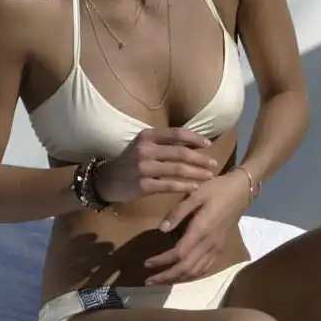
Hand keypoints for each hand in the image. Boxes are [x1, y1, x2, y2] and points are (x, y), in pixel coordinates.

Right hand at [93, 128, 218, 205]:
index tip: (208, 145)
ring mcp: (144, 168)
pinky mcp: (143, 185)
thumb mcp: (144, 145)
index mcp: (147, 136)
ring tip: (209, 176)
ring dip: (196, 173)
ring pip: (177, 169)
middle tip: (214, 164)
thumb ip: (164, 143)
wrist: (107, 180)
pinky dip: (184, 186)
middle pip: (180, 152)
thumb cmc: (130, 161)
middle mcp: (145, 149)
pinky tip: (195, 187)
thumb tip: (192, 143)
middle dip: (200, 159)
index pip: (176, 133)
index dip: (195, 138)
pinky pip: (169, 185)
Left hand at [144, 169, 251, 284]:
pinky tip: (181, 275)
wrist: (242, 190)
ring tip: (161, 280)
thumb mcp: (196, 194)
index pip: (179, 253)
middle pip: (186, 268)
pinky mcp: (221, 248)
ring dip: (178, 278)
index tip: (147, 263)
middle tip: (149, 281)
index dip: (162, 261)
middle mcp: (210, 243)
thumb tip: (162, 229)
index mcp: (202, 229)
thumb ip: (178, 212)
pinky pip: (205, 268)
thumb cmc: (217, 189)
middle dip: (167, 276)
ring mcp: (217, 248)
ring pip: (196, 271)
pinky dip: (191, 275)